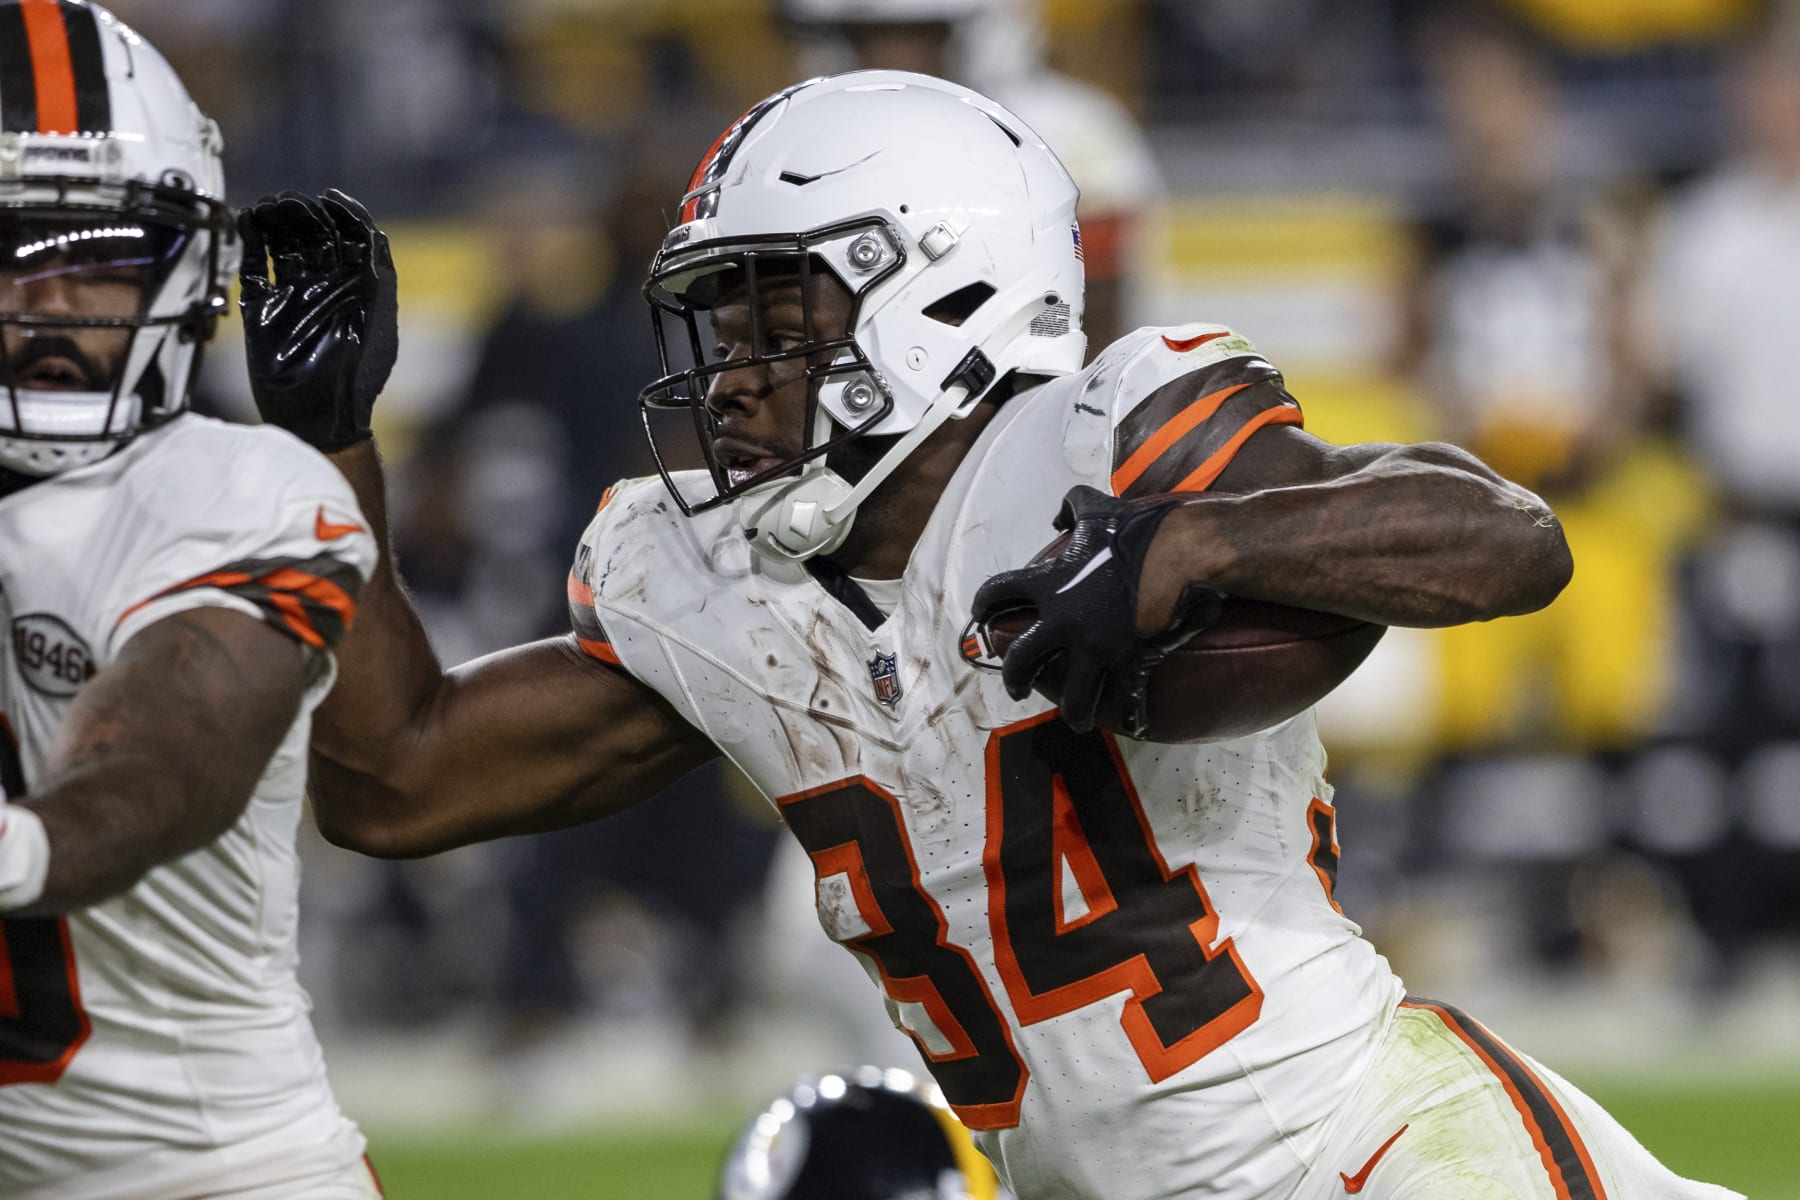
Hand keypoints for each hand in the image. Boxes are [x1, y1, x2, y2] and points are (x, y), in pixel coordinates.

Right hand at [237, 189, 397, 449]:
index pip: (348, 237)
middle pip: (313, 236)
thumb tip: (369, 231)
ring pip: (282, 246)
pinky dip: (249, 243)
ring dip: (276, 222)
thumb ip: (379, 273)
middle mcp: (325, 288)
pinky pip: (253, 268)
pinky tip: (248, 222)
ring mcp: (293, 296)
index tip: (328, 199)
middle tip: (290, 202)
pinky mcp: (262, 309)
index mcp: (356, 287)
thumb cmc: (358, 372)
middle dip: (303, 214)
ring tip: (268, 206)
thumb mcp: (380, 318)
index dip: (340, 214)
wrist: (320, 413)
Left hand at [971, 485, 1221, 735]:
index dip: (985, 604)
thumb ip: (1070, 506)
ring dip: (1072, 711)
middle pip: (1021, 659)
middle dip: (1014, 677)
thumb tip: (1058, 516)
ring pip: (1071, 696)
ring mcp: (1095, 647)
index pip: (998, 593)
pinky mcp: (1129, 662)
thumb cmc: (1138, 530)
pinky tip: (1133, 725)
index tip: (982, 615)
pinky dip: (1132, 715)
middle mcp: (1063, 622)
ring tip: (1075, 719)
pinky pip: (1128, 699)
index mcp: (1050, 584)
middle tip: (1016, 686)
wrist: (1183, 554)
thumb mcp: (1096, 508)